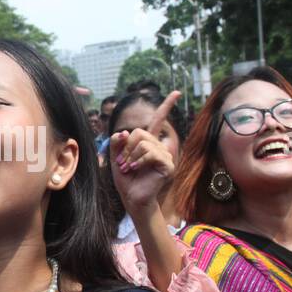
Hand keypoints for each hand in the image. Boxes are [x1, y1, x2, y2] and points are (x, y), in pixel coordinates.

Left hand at [109, 91, 180, 215]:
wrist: (132, 198)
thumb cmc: (126, 180)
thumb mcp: (116, 158)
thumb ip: (117, 143)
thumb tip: (124, 132)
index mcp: (149, 143)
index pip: (158, 120)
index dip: (166, 106)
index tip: (175, 93)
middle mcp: (159, 147)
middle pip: (140, 132)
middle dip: (127, 147)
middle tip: (123, 162)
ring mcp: (165, 155)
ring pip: (144, 143)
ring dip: (131, 156)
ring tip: (128, 168)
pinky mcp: (167, 165)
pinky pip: (150, 153)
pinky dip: (138, 161)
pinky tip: (135, 169)